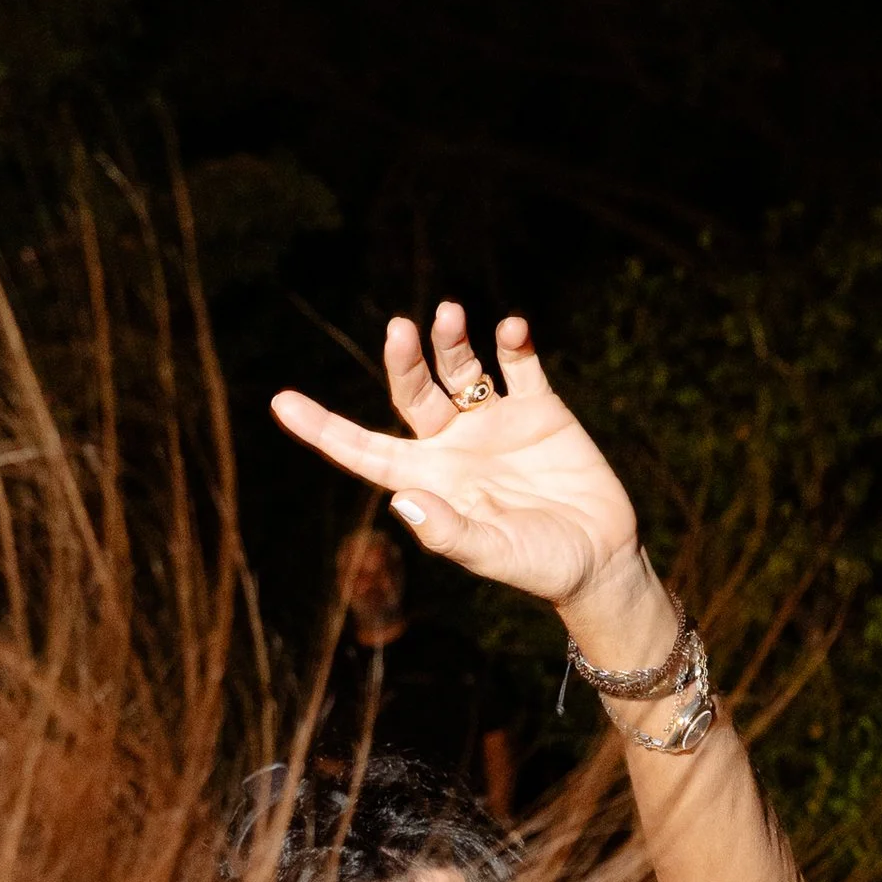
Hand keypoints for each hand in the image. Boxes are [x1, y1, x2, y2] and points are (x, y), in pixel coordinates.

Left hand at [271, 309, 652, 654]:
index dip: (323, 428)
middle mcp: (454, 445)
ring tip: (449, 314)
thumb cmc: (540, 566)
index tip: (282, 402)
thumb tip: (402, 500)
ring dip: (452, 341)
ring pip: (461, 369)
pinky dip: (514, 342)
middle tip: (400, 330)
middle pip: (413, 393)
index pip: (365, 450)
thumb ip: (448, 531)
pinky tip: (511, 328)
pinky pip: (520, 365)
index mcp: (430, 481)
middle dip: (403, 360)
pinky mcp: (540, 410)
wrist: (600, 558)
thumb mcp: (493, 554)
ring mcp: (495, 423)